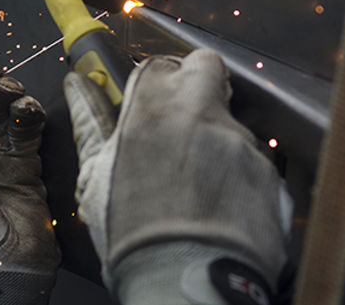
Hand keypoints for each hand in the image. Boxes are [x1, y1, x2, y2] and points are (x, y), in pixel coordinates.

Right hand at [64, 49, 291, 304]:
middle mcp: (201, 112)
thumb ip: (90, 120)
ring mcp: (239, 140)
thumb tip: (77, 84)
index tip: (154, 102)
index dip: (160, 82)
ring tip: (198, 187)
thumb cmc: (133, 231)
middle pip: (206, 69)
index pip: (161, 64)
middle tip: (184, 120)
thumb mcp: (96, 174)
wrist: (185, 280)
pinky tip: (222, 206)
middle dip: (198, 83)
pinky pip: (253, 163)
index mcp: (153, 106)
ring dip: (217, 143)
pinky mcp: (267, 171)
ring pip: (230, 123)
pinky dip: (240, 178)